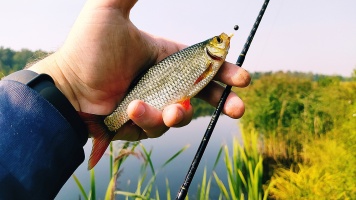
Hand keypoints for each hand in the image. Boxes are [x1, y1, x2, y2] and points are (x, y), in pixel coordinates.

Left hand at [29, 0, 250, 140]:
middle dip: (224, 103)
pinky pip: (154, 128)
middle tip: (238, 108)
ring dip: (177, 114)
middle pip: (202, 95)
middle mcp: (164, 83)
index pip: (204, 66)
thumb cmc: (87, 48)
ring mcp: (154, 105)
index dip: (225, 72)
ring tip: (168, 111)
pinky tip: (133, 111)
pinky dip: (148, 121)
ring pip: (178, 115)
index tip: (242, 78)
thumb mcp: (109, 11)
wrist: (66, 85)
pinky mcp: (141, 125)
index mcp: (166, 58)